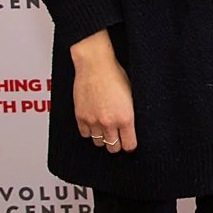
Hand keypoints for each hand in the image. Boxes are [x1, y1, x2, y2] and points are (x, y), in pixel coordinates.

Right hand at [72, 30, 137, 152]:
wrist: (95, 64)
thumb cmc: (115, 74)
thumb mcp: (131, 95)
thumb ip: (130, 114)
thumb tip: (131, 126)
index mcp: (125, 117)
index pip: (129, 145)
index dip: (130, 145)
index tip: (129, 142)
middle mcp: (108, 122)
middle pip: (113, 147)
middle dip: (117, 143)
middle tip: (118, 136)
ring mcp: (93, 120)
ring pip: (98, 143)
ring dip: (103, 137)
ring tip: (106, 128)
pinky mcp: (80, 116)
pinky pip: (85, 134)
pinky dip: (89, 131)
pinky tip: (94, 123)